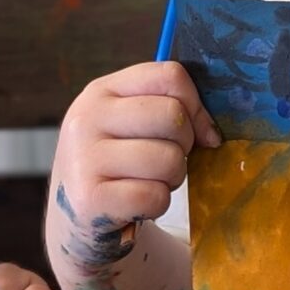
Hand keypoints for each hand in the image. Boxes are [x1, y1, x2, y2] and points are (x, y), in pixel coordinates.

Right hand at [49, 62, 218, 282]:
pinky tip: (138, 203)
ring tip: (150, 181)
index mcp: (102, 91)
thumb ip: (171, 110)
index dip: (196, 105)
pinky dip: (157, 204)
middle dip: (185, 145)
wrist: (77, 213)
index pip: (169, 76)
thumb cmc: (119, 162)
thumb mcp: (132, 124)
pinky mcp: (90, 198)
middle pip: (172, 115)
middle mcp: (87, 118)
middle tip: (167, 159)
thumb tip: (212, 134)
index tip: (197, 130)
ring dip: (173, 178)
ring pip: (168, 159)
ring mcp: (84, 158)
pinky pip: (154, 196)